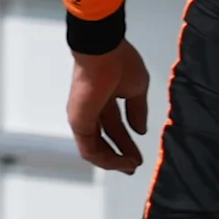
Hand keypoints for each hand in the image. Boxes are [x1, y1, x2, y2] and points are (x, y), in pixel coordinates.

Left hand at [67, 40, 151, 172]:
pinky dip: (105, 159)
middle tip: (132, 166)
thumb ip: (138, 112)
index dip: (126, 143)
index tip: (137, 156)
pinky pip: (89, 149)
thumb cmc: (118, 62)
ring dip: (113, 161)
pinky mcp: (78, 122)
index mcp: (104, 99)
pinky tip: (121, 162)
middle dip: (119, 155)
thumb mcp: (137, 89)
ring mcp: (83, 117)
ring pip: (96, 148)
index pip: (115, 127)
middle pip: (104, 139)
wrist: (104, 51)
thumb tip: (140, 130)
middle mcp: (91, 110)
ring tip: (130, 167)